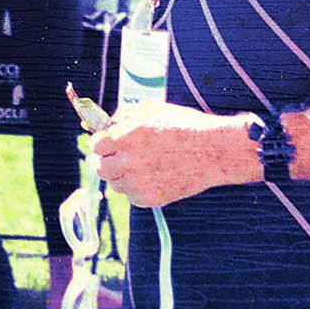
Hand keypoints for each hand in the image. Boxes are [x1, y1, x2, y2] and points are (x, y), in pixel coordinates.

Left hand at [90, 101, 250, 206]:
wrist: (214, 150)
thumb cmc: (183, 125)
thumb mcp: (151, 109)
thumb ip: (123, 116)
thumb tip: (106, 127)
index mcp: (124, 137)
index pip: (95, 145)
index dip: (103, 143)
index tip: (111, 143)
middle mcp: (128, 161)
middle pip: (101, 168)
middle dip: (109, 161)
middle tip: (124, 157)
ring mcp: (139, 183)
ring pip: (116, 184)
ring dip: (124, 176)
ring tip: (145, 165)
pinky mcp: (150, 199)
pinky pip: (133, 197)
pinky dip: (139, 189)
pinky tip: (155, 176)